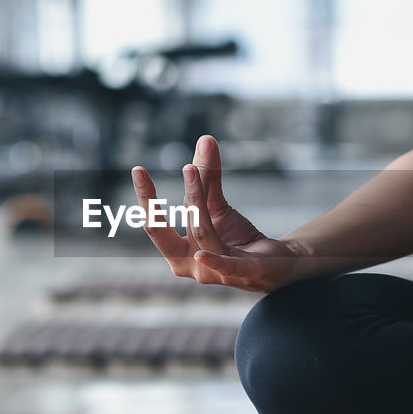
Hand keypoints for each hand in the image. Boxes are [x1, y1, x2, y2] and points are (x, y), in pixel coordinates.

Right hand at [131, 135, 303, 292]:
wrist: (275, 265)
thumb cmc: (237, 238)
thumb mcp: (217, 206)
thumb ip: (209, 178)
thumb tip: (205, 139)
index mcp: (178, 253)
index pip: (154, 224)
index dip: (145, 197)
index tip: (137, 169)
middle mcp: (189, 265)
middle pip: (164, 234)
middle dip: (151, 203)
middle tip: (139, 170)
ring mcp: (213, 273)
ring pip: (201, 232)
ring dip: (195, 201)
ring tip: (192, 169)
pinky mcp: (242, 274)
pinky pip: (227, 266)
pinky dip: (215, 261)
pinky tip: (203, 254)